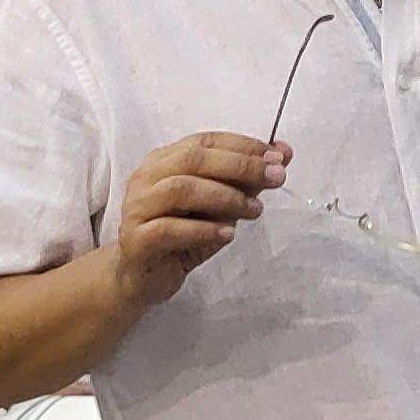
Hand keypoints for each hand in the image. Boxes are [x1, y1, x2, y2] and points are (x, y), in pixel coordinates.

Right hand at [112, 133, 285, 310]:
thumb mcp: (221, 205)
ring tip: (254, 210)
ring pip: (180, 189)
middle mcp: (147, 177)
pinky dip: (203, 229)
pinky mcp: (136, 240)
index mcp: (165, 160)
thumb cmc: (184, 235)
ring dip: (225, 197)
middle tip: (276, 177)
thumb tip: (283, 153)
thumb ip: (247, 180)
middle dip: (241, 166)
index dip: (244, 146)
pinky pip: (168, 228)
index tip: (278, 157)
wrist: (145, 277)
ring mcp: (137, 208)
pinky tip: (227, 234)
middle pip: (194, 159)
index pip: (205, 142)